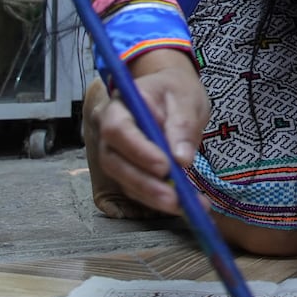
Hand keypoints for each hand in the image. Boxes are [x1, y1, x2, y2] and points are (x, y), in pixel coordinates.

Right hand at [84, 48, 210, 216]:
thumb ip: (183, 125)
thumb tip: (181, 159)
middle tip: (174, 198)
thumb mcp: (186, 99)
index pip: (118, 130)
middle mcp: (110, 134)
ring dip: (154, 197)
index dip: (138, 151)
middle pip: (116, 163)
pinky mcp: (129, 171)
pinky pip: (138, 189)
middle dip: (145, 184)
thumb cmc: (175, 90)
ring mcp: (117, 154)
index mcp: (120, 107)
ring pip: (125, 181)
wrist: (170, 92)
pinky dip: (159, 200)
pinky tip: (185, 206)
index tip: (164, 167)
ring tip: (185, 206)